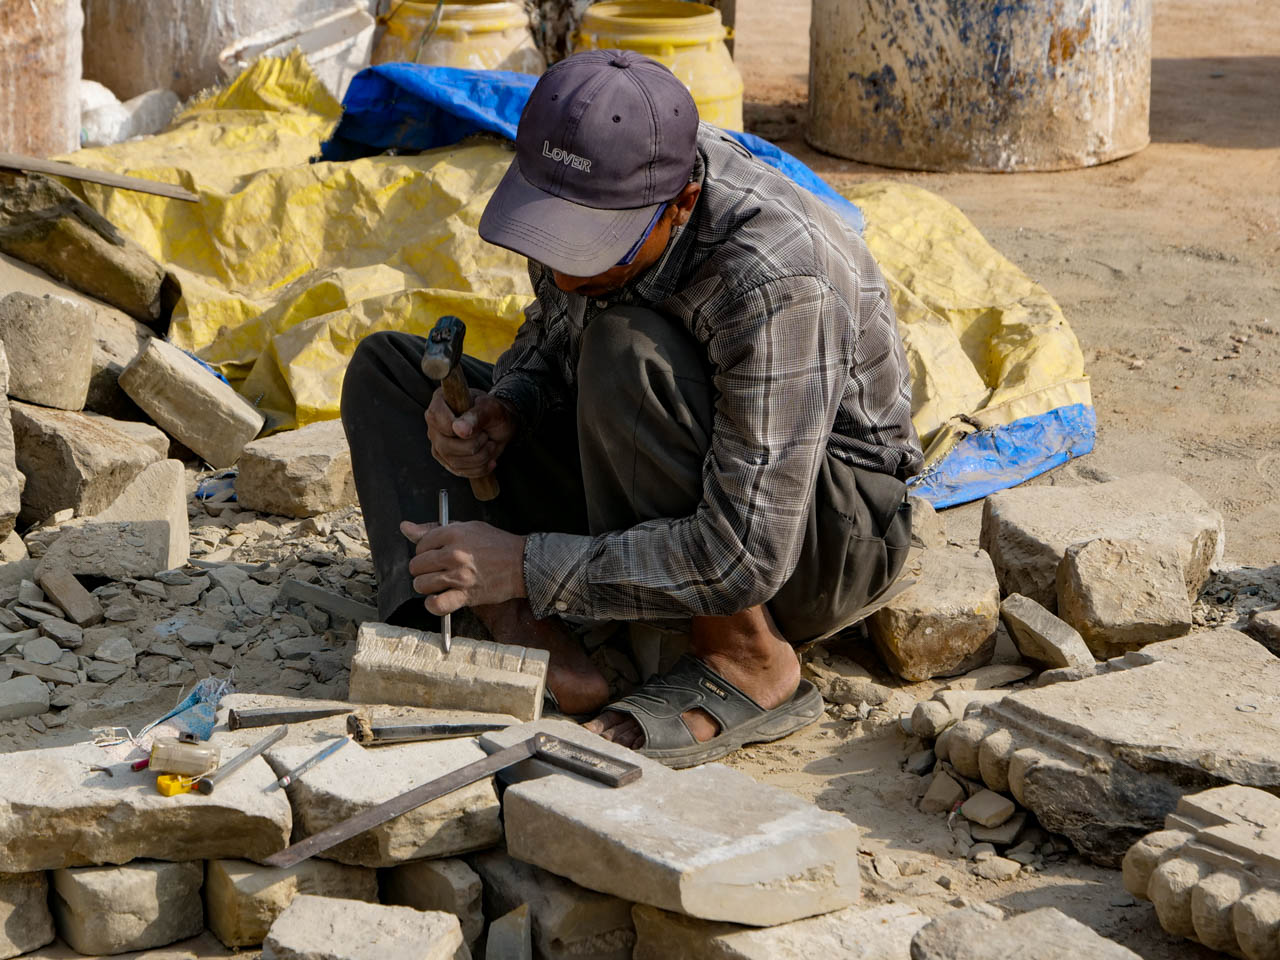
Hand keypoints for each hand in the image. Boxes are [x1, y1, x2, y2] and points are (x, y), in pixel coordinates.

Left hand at [401, 519, 526, 613]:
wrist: (523, 563)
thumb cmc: (496, 544)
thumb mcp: (467, 527)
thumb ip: (433, 529)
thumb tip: (405, 527)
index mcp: (453, 534)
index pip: (420, 544)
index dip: (425, 550)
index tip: (435, 553)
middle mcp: (454, 554)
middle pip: (417, 565)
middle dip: (422, 569)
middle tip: (436, 570)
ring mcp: (459, 576)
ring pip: (422, 584)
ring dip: (426, 586)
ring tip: (437, 583)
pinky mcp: (466, 595)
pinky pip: (437, 604)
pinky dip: (433, 604)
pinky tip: (437, 599)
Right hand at [425, 389, 516, 478]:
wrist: (500, 426)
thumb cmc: (494, 413)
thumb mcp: (490, 409)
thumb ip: (475, 416)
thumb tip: (459, 429)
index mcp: (440, 402)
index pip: (436, 418)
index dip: (456, 427)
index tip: (477, 428)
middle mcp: (435, 425)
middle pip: (445, 446)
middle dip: (473, 445)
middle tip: (486, 436)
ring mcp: (439, 444)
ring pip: (454, 462)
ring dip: (480, 457)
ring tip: (489, 444)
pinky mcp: (447, 460)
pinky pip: (461, 471)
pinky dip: (480, 468)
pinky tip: (489, 458)